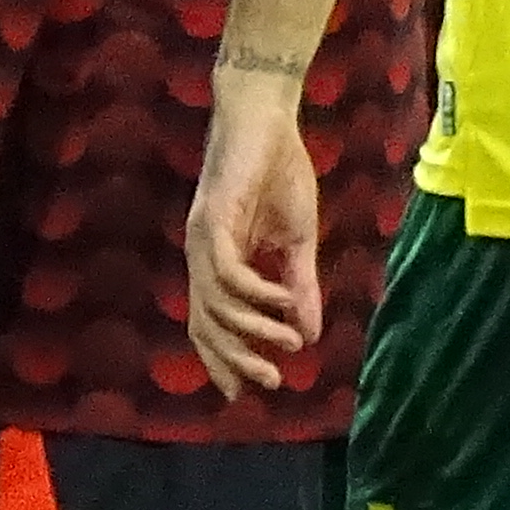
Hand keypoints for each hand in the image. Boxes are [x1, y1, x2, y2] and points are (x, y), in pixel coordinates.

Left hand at [184, 68, 323, 401]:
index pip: (209, 324)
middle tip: (272, 382)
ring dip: (254, 328)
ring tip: (289, 342)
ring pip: (216, 303)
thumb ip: (299, 288)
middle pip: (206, 324)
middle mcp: (201, 256)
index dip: (223, 361)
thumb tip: (308, 334)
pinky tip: (286, 301)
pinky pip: (228, 270)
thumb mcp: (298, 240)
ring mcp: (203, 238)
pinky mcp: (214, 218)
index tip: (248, 392)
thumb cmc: (280, 173)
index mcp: (216, 263)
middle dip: (237, 359)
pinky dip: (257, 292)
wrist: (267, 117)